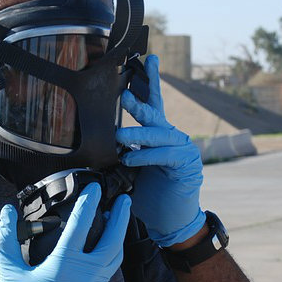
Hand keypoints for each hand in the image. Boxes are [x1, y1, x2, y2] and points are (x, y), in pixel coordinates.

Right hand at [0, 183, 130, 281]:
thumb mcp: (8, 272)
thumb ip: (5, 239)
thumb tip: (7, 213)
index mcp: (64, 265)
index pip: (81, 225)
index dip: (89, 203)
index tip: (95, 189)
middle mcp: (85, 275)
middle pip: (112, 240)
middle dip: (121, 217)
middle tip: (125, 200)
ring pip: (114, 257)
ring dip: (119, 236)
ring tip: (119, 220)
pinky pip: (108, 271)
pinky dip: (111, 255)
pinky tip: (106, 249)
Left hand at [115, 54, 205, 246]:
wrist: (169, 223)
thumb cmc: (147, 197)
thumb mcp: (128, 172)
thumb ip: (119, 154)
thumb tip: (94, 143)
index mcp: (158, 136)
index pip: (154, 103)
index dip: (150, 80)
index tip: (146, 58)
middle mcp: (171, 138)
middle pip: (156, 113)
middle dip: (142, 100)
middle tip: (127, 92)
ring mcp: (182, 150)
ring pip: (159, 134)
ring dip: (139, 133)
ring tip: (119, 135)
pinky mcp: (187, 165)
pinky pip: (166, 155)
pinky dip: (148, 155)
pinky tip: (132, 157)